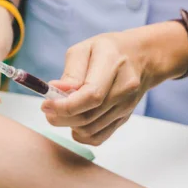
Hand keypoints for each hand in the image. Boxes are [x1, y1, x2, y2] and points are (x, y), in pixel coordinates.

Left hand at [41, 22, 187, 145]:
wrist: (141, 58)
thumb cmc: (108, 50)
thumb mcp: (85, 49)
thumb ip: (70, 72)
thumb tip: (55, 90)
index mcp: (112, 64)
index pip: (90, 95)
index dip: (65, 105)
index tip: (46, 104)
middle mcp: (124, 88)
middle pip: (88, 116)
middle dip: (60, 117)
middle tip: (48, 108)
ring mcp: (126, 106)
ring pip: (90, 130)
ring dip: (69, 125)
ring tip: (61, 111)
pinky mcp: (124, 118)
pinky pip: (98, 137)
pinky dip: (81, 134)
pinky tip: (75, 121)